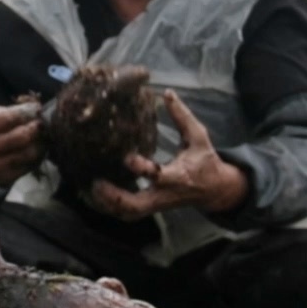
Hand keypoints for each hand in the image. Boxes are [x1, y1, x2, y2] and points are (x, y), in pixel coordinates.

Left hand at [91, 90, 247, 220]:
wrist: (214, 189)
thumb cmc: (205, 160)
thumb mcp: (199, 136)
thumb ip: (182, 116)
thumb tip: (167, 93)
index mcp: (177, 176)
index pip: (158, 176)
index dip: (141, 168)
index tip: (126, 157)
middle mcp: (164, 193)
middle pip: (137, 205)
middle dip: (116, 197)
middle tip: (97, 183)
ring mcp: (157, 204)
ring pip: (131, 213)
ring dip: (110, 205)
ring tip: (92, 189)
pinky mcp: (152, 207)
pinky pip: (130, 214)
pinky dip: (113, 208)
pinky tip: (98, 197)